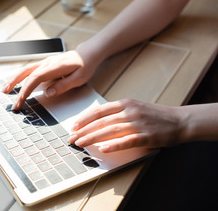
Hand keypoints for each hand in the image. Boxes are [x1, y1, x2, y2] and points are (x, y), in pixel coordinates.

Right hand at [3, 51, 95, 109]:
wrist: (88, 53)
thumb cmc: (85, 66)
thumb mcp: (79, 78)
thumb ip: (63, 85)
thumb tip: (48, 93)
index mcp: (54, 67)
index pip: (34, 79)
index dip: (25, 90)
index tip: (20, 101)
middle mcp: (46, 63)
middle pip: (26, 73)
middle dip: (15, 85)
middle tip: (8, 98)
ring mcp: (45, 63)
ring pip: (25, 70)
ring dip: (14, 79)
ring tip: (5, 89)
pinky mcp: (45, 64)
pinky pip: (30, 70)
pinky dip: (20, 76)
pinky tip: (16, 82)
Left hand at [68, 99, 183, 152]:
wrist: (180, 120)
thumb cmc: (155, 115)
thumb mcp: (134, 107)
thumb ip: (117, 113)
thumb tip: (97, 121)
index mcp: (125, 103)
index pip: (99, 111)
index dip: (84, 119)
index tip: (74, 127)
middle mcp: (129, 111)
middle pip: (101, 121)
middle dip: (83, 130)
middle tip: (72, 138)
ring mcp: (138, 124)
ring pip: (110, 131)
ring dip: (93, 138)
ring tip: (81, 143)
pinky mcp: (146, 136)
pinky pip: (127, 141)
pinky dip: (114, 145)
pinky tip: (103, 149)